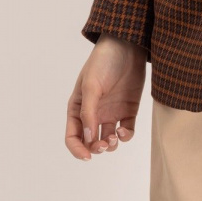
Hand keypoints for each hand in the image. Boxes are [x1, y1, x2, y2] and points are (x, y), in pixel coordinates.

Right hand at [65, 35, 146, 160]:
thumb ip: (89, 112)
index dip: (77, 149)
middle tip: (104, 144)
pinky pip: (126, 131)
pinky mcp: (128, 110)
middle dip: (96, 148)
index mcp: (78, 108)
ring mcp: (111, 112)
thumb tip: (87, 139)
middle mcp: (94, 113)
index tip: (87, 156)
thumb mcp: (91, 85)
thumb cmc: (103, 62)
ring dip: (111, 145)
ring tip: (115, 137)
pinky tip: (124, 131)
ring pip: (109, 140)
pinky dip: (126, 136)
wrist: (127, 45)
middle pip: (91, 142)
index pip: (73, 136)